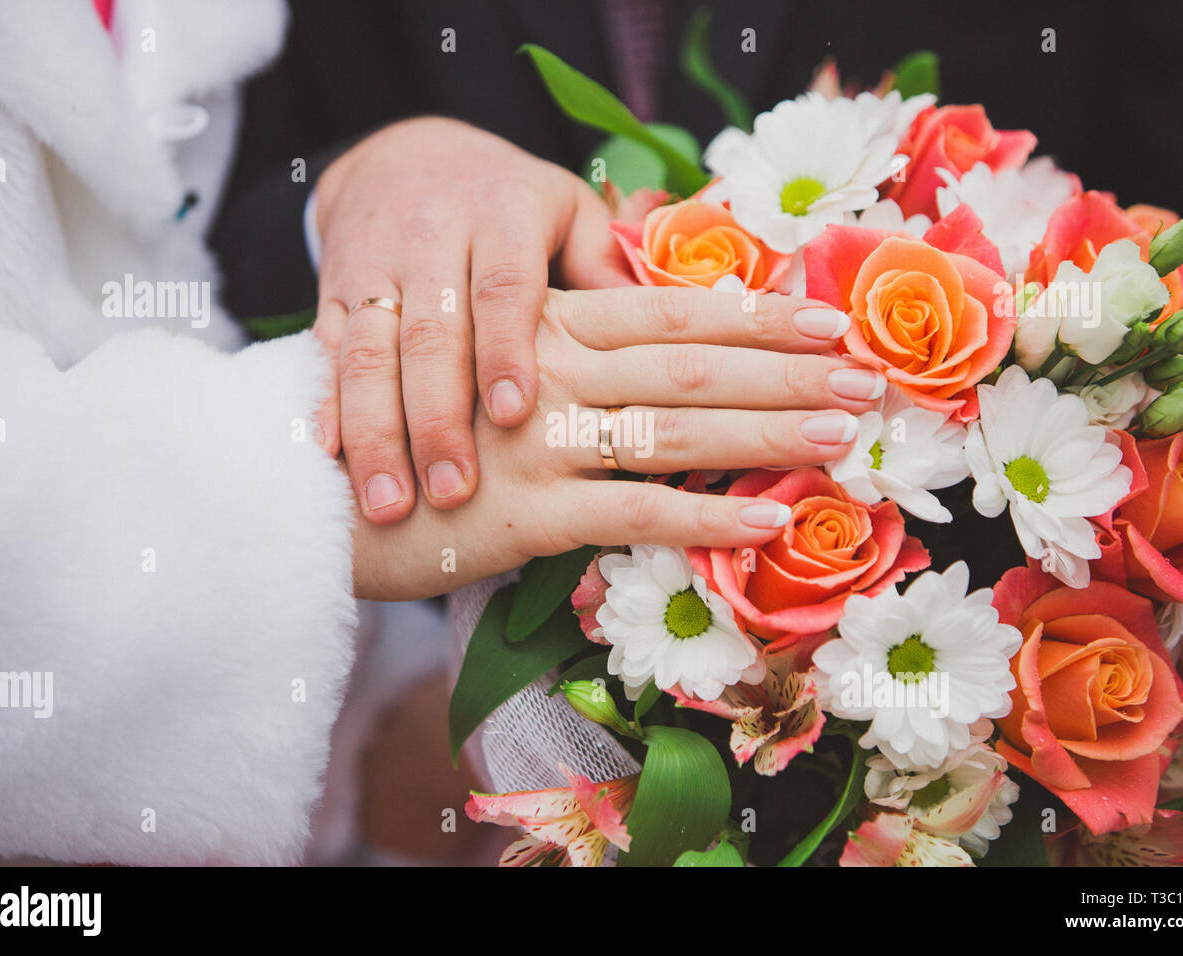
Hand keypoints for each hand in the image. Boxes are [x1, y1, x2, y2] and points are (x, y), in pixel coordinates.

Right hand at [312, 117, 630, 522]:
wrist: (401, 156)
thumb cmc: (513, 206)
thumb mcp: (568, 212)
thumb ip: (606, 267)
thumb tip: (675, 330)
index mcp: (502, 213)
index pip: (503, 285)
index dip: (505, 349)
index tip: (516, 414)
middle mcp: (431, 237)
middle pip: (429, 333)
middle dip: (436, 416)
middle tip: (454, 490)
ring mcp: (374, 269)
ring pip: (367, 352)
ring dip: (377, 432)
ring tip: (391, 505)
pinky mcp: (333, 295)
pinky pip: (326, 357)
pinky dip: (328, 411)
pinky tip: (333, 464)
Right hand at [349, 285, 885, 600]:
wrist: (313, 485)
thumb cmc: (412, 425)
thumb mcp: (483, 364)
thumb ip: (564, 350)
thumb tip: (647, 347)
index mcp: (545, 328)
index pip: (671, 309)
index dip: (757, 315)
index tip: (832, 322)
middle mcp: (548, 372)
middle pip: (690, 364)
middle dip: (786, 370)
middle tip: (870, 378)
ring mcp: (537, 442)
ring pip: (673, 430)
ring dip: (768, 434)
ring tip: (845, 436)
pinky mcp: (523, 513)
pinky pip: (631, 513)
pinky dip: (704, 521)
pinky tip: (769, 525)